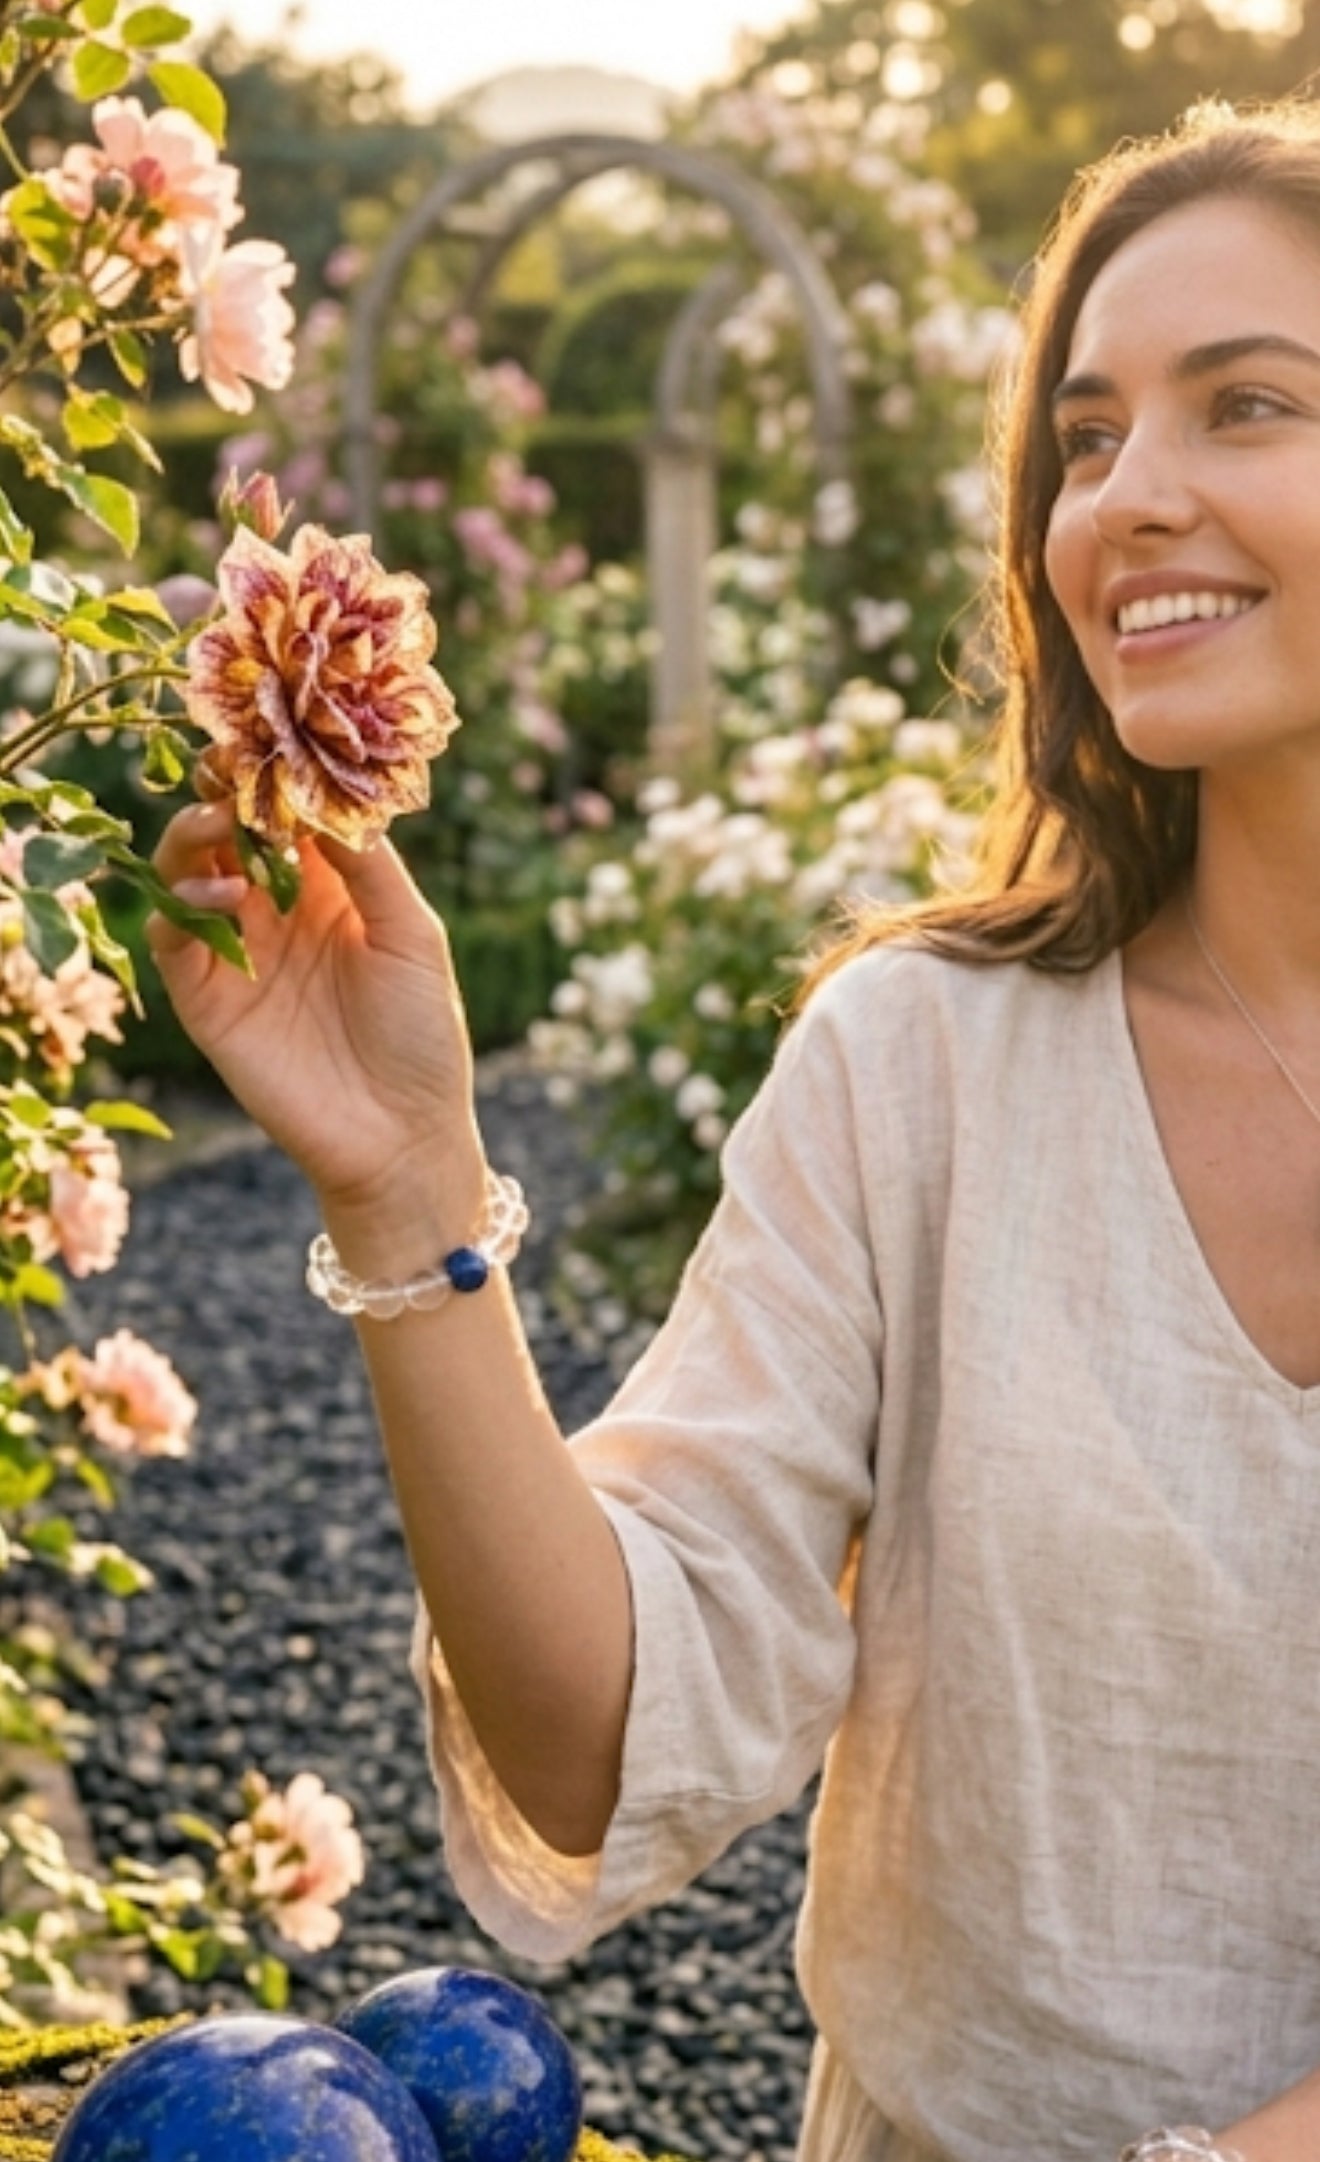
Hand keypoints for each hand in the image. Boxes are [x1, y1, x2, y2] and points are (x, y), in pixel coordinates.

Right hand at [148, 801, 483, 1224]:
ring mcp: (238, 953)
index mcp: (331, 888)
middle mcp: (277, 911)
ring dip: (193, 838)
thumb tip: (328, 794)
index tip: (269, 737)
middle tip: (226, 768)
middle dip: (223, 794)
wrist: (402, 1138)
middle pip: (227, 832)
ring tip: (218, 824)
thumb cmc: (424, 1037)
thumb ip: (371, 867)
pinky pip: (172, 936)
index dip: (273, 775)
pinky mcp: (207, 1000)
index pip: (286, 813)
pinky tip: (224, 894)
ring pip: (188, 872)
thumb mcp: (413, 937)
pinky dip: (183, 903)